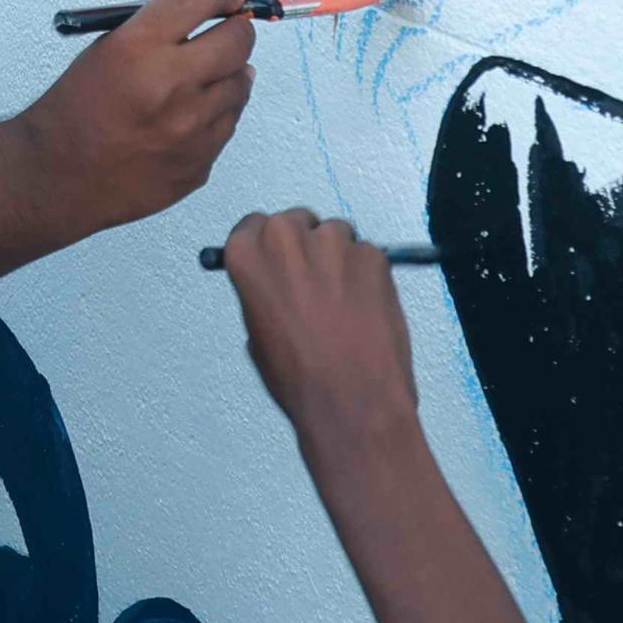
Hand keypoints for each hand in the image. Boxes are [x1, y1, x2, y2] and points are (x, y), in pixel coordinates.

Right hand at [16, 0, 253, 233]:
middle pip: (238, 41)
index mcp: (136, 49)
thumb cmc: (73, 113)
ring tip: (201, 78)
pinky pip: (230, 123)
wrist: (57, 178)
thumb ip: (153, 18)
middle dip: (234, 30)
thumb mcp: (102, 50)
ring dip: (227, 73)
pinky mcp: (200, 163)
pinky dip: (218, 111)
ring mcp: (189, 129)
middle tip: (225, 32)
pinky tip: (192, 113)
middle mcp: (169, 86)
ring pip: (241, 83)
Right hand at [213, 208, 418, 440]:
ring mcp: (333, 244)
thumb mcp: (258, 334)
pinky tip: (365, 310)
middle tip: (314, 282)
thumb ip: (263, 294)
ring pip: (336, 234)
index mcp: (249, 257)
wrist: (350, 401)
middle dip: (305, 244)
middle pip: (296, 221)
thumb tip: (277, 283)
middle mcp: (287, 239)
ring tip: (343, 303)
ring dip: (338, 258)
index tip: (278, 257)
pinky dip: (368, 275)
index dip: (268, 244)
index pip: (253, 226)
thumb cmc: (299, 379)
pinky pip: (368, 254)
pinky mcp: (373, 255)